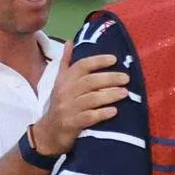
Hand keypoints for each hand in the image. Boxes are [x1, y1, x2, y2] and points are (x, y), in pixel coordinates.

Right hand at [33, 42, 129, 156]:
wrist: (48, 132)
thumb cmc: (60, 104)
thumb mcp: (60, 82)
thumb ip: (66, 63)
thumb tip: (70, 42)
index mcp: (64, 80)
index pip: (82, 65)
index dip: (98, 61)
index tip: (114, 59)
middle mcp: (65, 92)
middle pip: (90, 81)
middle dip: (109, 78)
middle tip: (126, 78)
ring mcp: (68, 108)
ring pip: (91, 99)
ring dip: (110, 95)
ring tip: (125, 93)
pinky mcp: (71, 124)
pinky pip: (89, 117)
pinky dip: (102, 114)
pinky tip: (114, 111)